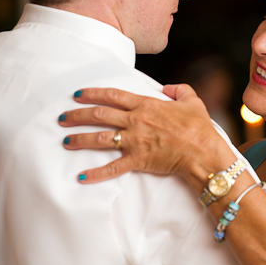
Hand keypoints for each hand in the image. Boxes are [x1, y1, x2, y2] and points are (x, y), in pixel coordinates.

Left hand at [59, 85, 224, 183]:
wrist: (203, 152)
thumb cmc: (200, 129)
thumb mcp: (193, 102)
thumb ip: (180, 90)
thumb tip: (169, 87)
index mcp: (146, 105)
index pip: (113, 95)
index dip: (93, 93)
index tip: (78, 94)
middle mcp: (136, 121)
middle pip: (100, 115)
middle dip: (77, 115)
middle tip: (62, 117)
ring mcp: (135, 141)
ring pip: (100, 138)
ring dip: (80, 139)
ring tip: (66, 141)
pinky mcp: (138, 160)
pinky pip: (113, 168)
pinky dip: (96, 173)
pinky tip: (82, 177)